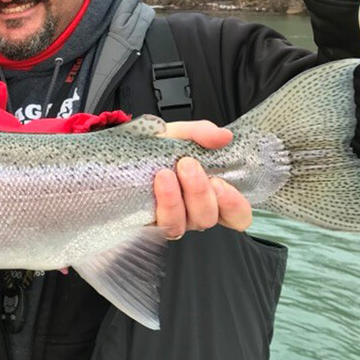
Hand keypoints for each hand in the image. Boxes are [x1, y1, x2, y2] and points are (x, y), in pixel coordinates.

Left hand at [153, 120, 252, 237]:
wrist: (123, 149)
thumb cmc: (158, 146)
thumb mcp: (180, 134)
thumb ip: (202, 133)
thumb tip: (223, 136)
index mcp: (209, 193)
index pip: (236, 215)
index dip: (234, 206)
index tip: (221, 183)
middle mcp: (192, 211)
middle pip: (207, 218)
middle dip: (200, 192)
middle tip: (188, 165)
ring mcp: (170, 220)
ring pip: (181, 225)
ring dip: (176, 200)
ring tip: (166, 174)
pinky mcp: (146, 224)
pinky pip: (156, 227)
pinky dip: (160, 205)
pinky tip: (156, 186)